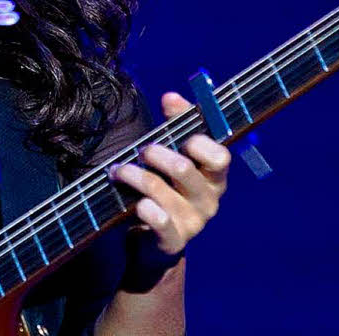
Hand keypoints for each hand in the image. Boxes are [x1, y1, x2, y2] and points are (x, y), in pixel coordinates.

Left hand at [110, 91, 230, 258]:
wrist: (157, 240)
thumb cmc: (169, 188)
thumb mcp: (176, 155)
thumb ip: (178, 124)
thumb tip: (171, 96)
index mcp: (214, 177)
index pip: (220, 157)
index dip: (200, 143)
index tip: (183, 137)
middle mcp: (209, 200)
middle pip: (183, 169)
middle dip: (155, 154)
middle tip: (142, 151)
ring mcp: (192, 222)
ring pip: (158, 190)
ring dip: (133, 175)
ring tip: (119, 170)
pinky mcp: (173, 241)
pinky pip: (158, 221)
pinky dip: (144, 207)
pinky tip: (135, 203)